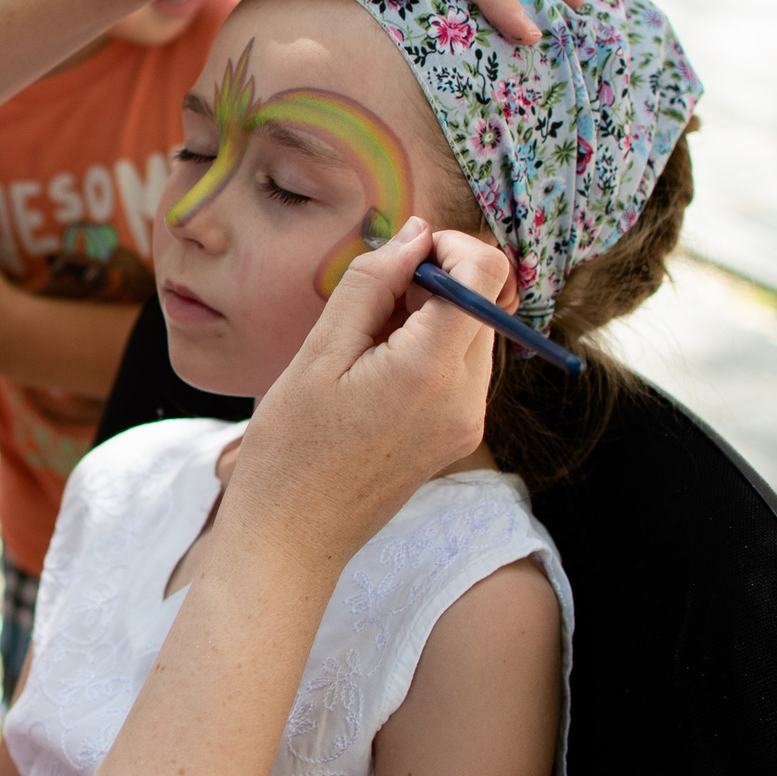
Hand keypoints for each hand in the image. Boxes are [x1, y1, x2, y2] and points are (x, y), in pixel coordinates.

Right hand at [206, 218, 508, 584]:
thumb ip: (370, 285)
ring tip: (364, 340)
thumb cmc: (291, 451)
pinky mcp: (457, 435)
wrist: (292, 538)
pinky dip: (428, 348)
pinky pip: (461, 368)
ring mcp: (467, 422)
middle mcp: (466, 399)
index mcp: (431, 372)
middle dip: (436, 281)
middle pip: (485, 301)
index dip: (450, 246)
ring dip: (430, 315)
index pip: (485, 275)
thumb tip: (413, 237)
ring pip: (473, 332)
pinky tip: (376, 367)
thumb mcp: (318, 354)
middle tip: (370, 301)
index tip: (403, 254)